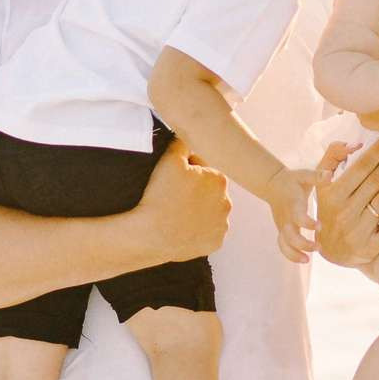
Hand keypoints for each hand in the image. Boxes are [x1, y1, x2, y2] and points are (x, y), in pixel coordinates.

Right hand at [135, 140, 229, 261]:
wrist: (151, 234)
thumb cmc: (160, 196)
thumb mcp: (170, 159)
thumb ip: (183, 143)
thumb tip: (188, 136)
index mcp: (219, 179)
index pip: (203, 170)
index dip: (186, 172)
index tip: (172, 180)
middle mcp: (227, 202)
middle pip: (209, 192)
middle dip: (195, 192)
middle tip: (173, 197)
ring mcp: (222, 225)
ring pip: (210, 213)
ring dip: (198, 211)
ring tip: (177, 213)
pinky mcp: (215, 243)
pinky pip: (207, 233)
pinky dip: (198, 231)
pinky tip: (183, 228)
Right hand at [264, 166, 317, 263]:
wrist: (272, 185)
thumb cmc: (292, 180)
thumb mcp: (304, 175)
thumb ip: (317, 176)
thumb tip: (330, 175)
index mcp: (292, 204)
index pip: (297, 216)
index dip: (307, 223)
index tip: (319, 226)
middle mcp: (286, 218)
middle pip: (290, 235)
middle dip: (302, 244)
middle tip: (318, 247)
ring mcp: (282, 226)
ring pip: (284, 244)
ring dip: (294, 254)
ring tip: (308, 260)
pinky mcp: (282, 231)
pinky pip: (283, 246)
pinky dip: (290, 256)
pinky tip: (304, 259)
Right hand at [312, 136, 378, 267]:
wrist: (330, 249)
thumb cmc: (329, 209)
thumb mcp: (321, 183)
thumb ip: (332, 157)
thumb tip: (353, 143)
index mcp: (332, 195)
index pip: (360, 168)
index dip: (378, 151)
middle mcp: (344, 213)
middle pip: (375, 181)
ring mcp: (357, 232)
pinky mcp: (368, 248)